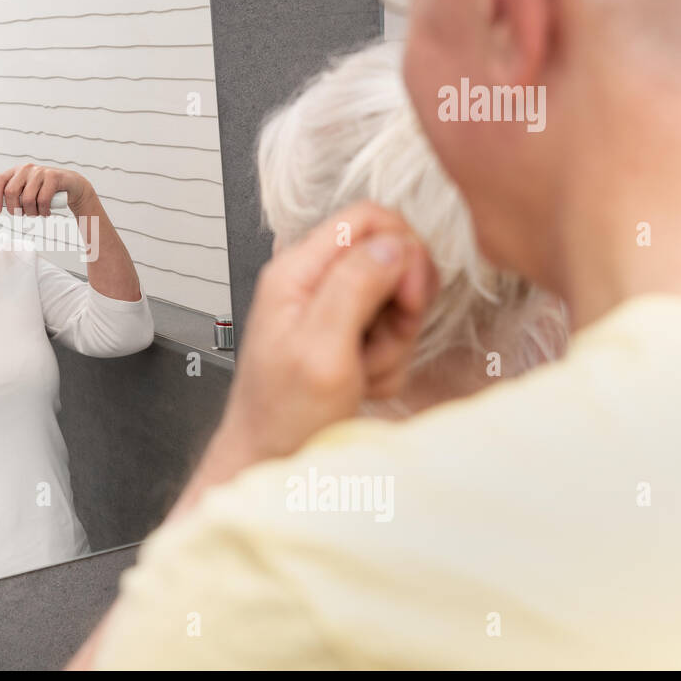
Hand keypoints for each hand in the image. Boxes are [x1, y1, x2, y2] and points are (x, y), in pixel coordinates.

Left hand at [0, 163, 93, 216]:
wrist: (71, 186)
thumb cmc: (45, 191)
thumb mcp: (26, 192)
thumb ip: (9, 195)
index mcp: (16, 172)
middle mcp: (26, 169)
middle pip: (10, 192)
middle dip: (15, 209)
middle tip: (21, 215)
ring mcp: (40, 172)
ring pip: (27, 199)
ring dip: (31, 213)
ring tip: (37, 213)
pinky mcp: (53, 177)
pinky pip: (43, 200)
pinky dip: (43, 211)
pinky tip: (46, 211)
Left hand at [220, 201, 438, 462]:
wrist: (272, 461)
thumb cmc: (283, 415)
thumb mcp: (321, 350)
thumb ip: (354, 288)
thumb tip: (393, 243)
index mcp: (296, 271)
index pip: (369, 219)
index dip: (402, 250)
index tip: (408, 299)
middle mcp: (312, 282)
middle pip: (390, 259)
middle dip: (401, 307)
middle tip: (381, 345)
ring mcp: (331, 310)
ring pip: (397, 302)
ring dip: (394, 343)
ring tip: (360, 373)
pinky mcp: (346, 337)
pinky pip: (392, 336)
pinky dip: (387, 364)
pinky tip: (360, 385)